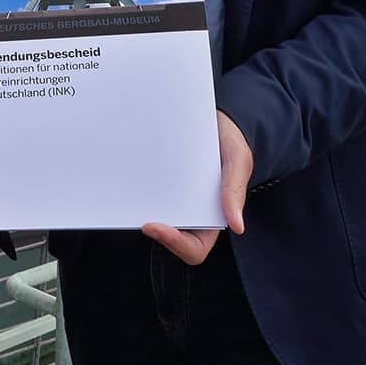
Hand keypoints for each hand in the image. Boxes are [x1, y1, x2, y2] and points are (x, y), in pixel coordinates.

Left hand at [141, 111, 250, 265]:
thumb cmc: (229, 141)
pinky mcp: (158, 181)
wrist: (214, 116)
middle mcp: (190, 212)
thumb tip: (237, 227)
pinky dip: (135, 186)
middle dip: (153, 229)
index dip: (175, 244)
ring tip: (127, 191)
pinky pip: (145, 190)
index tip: (152, 225)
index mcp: (212, 216)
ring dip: (139, 209)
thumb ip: (235, 190)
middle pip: (168, 235)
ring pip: (152, 214)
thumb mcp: (238, 160)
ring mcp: (172, 197)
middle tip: (138, 216)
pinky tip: (128, 171)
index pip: (193, 249)